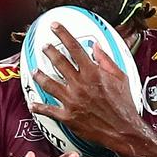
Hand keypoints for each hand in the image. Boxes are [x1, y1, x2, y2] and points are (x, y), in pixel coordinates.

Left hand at [29, 23, 141, 149]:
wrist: (123, 130)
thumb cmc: (124, 105)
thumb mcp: (121, 78)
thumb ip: (106, 61)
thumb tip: (96, 47)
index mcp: (92, 72)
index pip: (74, 47)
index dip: (63, 34)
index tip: (55, 26)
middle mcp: (79, 84)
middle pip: (59, 62)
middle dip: (49, 52)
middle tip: (44, 47)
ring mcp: (71, 100)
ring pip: (48, 84)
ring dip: (40, 76)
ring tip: (35, 71)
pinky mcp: (67, 116)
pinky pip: (48, 110)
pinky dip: (39, 107)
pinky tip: (33, 104)